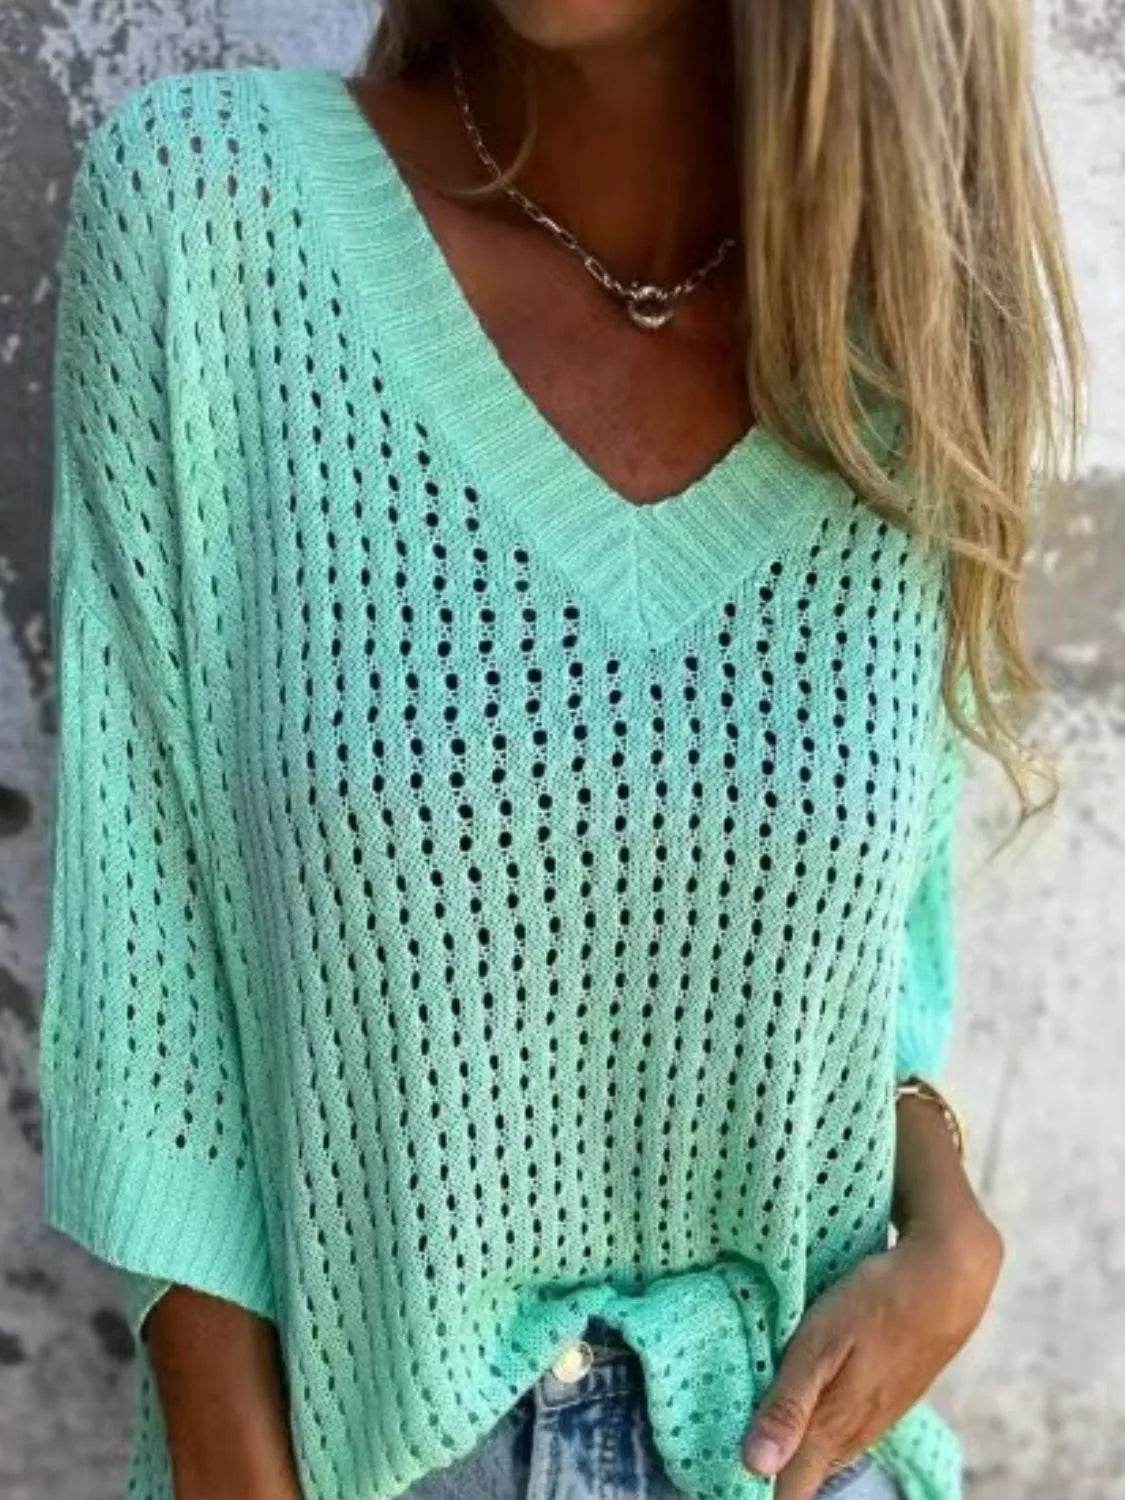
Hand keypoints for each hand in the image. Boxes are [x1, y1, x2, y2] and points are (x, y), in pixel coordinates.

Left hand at [740, 1209, 1002, 1499]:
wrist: (945, 1284)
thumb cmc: (875, 1305)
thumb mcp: (820, 1344)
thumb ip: (789, 1404)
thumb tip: (754, 1467)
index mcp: (832, 1428)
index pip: (789, 1489)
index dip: (757, 1490)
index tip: (723, 1476)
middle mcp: (853, 1436)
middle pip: (805, 1477)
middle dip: (769, 1473)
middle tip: (728, 1453)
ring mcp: (872, 1420)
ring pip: (823, 1455)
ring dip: (791, 1452)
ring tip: (756, 1434)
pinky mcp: (882, 1402)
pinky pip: (840, 1432)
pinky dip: (813, 1430)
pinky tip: (799, 1411)